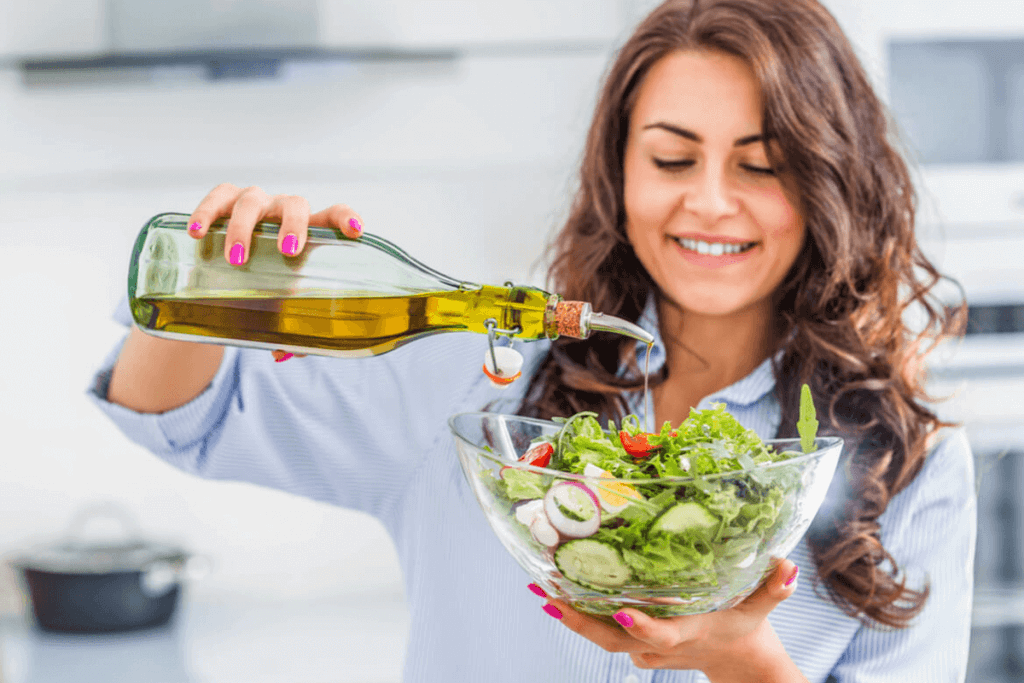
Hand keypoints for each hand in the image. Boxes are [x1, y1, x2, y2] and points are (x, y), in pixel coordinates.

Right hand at [186, 183, 365, 362]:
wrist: (225, 268)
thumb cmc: (263, 283)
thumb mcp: (277, 302)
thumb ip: (286, 328)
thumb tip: (284, 353)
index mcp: (307, 232)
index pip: (333, 215)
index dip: (346, 218)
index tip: (356, 230)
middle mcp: (282, 212)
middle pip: (295, 204)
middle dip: (293, 225)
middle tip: (288, 251)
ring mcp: (254, 202)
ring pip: (252, 201)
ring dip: (245, 228)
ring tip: (237, 258)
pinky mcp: (223, 200)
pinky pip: (216, 198)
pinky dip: (206, 212)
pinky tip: (197, 231)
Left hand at [534, 560, 805, 681]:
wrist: (735, 660)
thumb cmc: (746, 626)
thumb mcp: (762, 607)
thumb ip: (774, 588)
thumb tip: (786, 566)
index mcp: (688, 634)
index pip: (661, 636)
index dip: (642, 628)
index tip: (621, 613)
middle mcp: (658, 645)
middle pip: (612, 639)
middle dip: (579, 620)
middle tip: (549, 595)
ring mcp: (642, 648)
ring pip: (600, 635)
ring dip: (569, 613)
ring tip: (539, 587)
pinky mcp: (633, 642)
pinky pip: (601, 628)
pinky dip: (579, 611)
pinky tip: (555, 587)